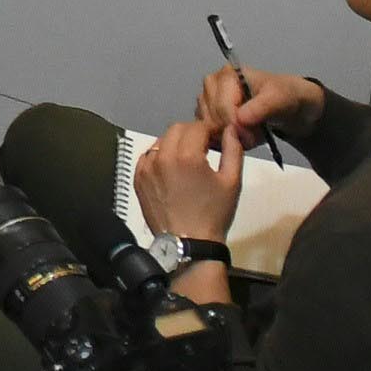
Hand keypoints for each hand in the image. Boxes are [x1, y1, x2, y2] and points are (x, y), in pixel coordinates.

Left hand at [134, 114, 243, 250]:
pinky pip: (148, 156)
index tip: (217, 139)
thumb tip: (230, 129)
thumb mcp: (231, 181)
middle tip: (204, 147)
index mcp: (187, 156)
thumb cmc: (213, 214)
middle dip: (193, 133)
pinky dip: (160, 156)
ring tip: (188, 159)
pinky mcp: (138, 179)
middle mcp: (162, 157)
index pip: (197, 126)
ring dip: (175, 143)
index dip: (211, 130)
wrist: (188, 243)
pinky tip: (171, 169)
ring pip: (161, 141)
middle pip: (177, 129)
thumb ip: (233, 150)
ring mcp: (146, 168)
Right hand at [192, 64, 323, 148]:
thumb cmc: (282, 96)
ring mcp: (207, 101)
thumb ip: (261, 107)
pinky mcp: (207, 116)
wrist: (285, 104)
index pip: (221, 107)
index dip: (237, 125)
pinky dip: (225, 140)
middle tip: (255, 134)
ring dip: (230, 137)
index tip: (252, 134)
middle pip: (213, 119)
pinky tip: (241, 135)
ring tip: (250, 132)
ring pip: (210, 129)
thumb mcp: (279, 98)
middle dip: (234, 131)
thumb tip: (241, 118)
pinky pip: (209, 135)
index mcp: (227, 75)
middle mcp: (212, 85)